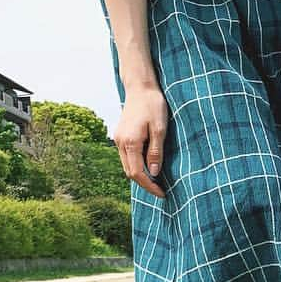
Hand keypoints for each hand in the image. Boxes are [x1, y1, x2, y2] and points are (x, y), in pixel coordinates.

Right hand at [115, 84, 167, 198]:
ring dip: (140, 175)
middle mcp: (120, 143)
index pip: (137, 173)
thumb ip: (156, 152)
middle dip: (145, 184)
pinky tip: (149, 166)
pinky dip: (137, 164)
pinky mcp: (120, 135)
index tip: (162, 193)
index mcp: (130, 142)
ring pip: (127, 165)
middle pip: (130, 172)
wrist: (140, 88)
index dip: (149, 186)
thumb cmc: (153, 105)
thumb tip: (154, 173)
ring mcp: (118, 139)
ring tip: (157, 181)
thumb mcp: (160, 129)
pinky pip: (127, 156)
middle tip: (161, 190)